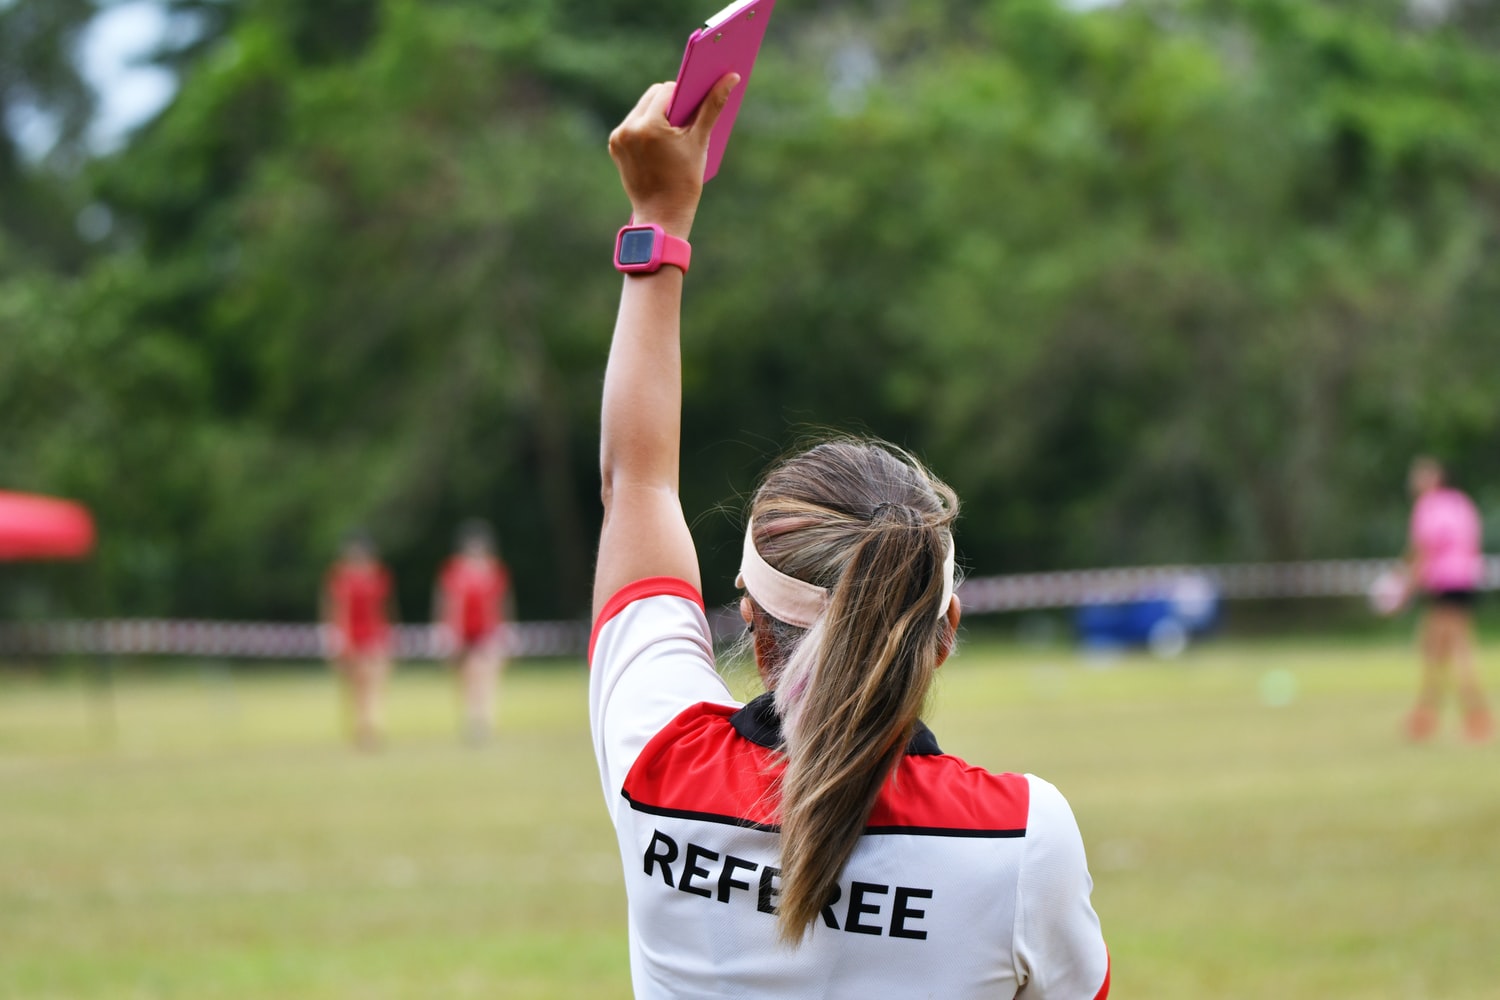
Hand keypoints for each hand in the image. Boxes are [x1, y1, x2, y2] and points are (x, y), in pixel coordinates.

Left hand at [608, 73, 739, 237]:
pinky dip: (647, 126)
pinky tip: (661, 139)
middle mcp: (628, 128)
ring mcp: (619, 138)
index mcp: (649, 126)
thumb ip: (712, 106)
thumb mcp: (700, 142)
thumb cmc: (685, 182)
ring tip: (675, 127)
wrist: (662, 216)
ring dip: (659, 112)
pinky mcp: (615, 146)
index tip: (698, 96)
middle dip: (671, 100)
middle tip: (689, 113)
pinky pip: (633, 124)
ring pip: (642, 108)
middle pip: (653, 96)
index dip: (685, 91)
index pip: (668, 90)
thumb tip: (730, 77)